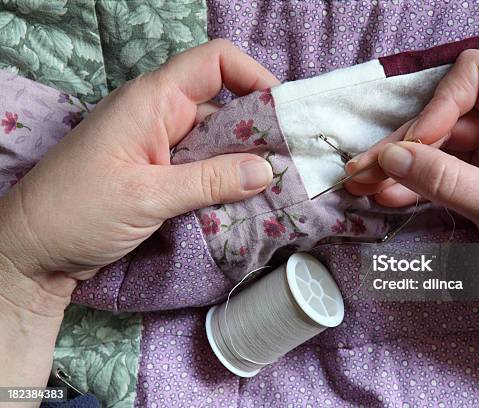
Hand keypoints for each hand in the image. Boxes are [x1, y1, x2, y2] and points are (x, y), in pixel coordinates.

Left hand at [0, 40, 277, 390]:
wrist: (31, 251)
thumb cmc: (75, 211)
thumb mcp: (147, 196)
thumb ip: (210, 181)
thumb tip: (267, 171)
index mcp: (153, 100)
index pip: (215, 63)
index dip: (254, 76)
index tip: (284, 110)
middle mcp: (160, 114)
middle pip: (224, 104)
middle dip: (260, 128)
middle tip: (291, 160)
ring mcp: (160, 144)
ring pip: (217, 139)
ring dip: (245, 160)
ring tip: (276, 185)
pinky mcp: (160, 172)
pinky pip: (204, 166)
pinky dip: (226, 180)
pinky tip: (245, 200)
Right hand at [345, 50, 478, 405]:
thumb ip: (443, 178)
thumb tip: (389, 157)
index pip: (475, 77)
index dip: (439, 105)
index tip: (415, 145)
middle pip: (443, 118)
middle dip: (402, 145)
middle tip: (361, 170)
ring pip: (433, 149)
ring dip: (396, 167)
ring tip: (359, 185)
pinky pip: (437, 176)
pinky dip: (410, 186)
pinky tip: (383, 196)